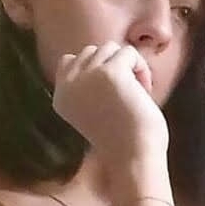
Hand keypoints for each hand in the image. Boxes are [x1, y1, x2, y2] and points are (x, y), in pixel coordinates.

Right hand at [52, 42, 168, 166]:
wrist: (134, 156)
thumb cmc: (124, 139)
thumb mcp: (94, 110)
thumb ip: (89, 86)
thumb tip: (103, 54)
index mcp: (60, 97)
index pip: (68, 60)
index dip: (95, 70)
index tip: (111, 95)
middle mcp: (68, 84)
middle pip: (92, 51)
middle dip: (113, 67)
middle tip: (127, 95)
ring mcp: (87, 76)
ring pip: (111, 49)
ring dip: (128, 67)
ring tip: (136, 93)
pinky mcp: (109, 72)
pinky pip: (130, 53)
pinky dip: (142, 69)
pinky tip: (144, 92)